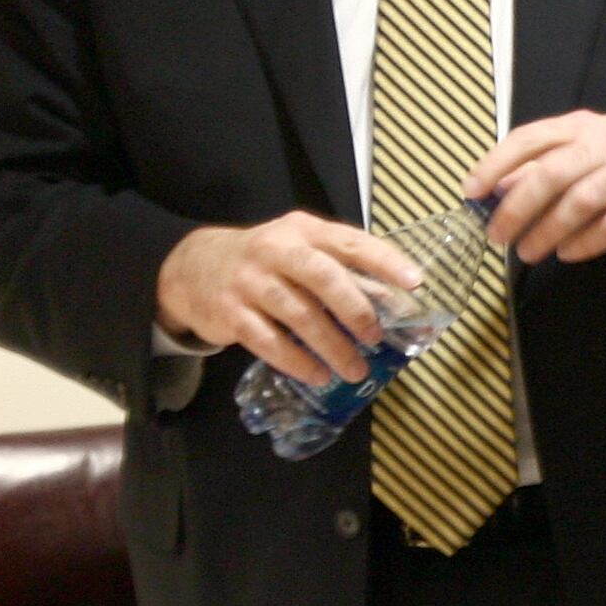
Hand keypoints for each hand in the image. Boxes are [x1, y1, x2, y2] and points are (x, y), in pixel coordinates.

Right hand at [156, 213, 421, 385]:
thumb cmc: (264, 262)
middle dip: (355, 308)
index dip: (385, 261)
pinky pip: (269, 342)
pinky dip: (297, 362)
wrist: (191, 268)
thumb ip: (340, 268)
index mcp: (303, 230)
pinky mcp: (231, 313)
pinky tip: (318, 375)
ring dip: (332, 346)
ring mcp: (251, 282)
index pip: (350, 241)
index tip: (414, 283)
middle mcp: (276, 251)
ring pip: (299, 315)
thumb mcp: (299, 249)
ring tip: (354, 369)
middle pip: (322, 276)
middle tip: (376, 337)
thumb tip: (395, 302)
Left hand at [468, 112, 605, 265]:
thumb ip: (540, 164)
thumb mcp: (581, 146)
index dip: (496, 164)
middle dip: (518, 208)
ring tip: (528, 252)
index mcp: (578, 127)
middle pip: (551, 174)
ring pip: (581, 201)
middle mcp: (603, 144)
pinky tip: (567, 254)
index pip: (529, 139)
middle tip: (497, 236)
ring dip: (548, 230)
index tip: (472, 191)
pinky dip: (587, 242)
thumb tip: (494, 189)